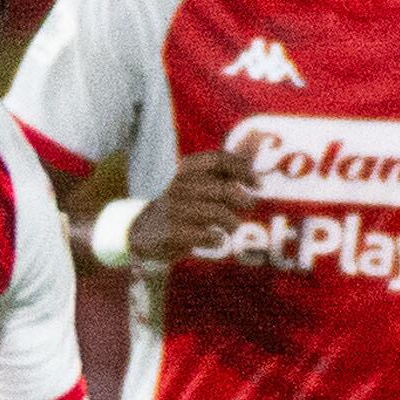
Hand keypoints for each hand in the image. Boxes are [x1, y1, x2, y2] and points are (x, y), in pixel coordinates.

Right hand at [129, 148, 256, 264]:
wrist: (142, 230)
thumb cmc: (179, 206)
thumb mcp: (194, 184)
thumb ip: (220, 175)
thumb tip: (256, 166)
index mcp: (185, 168)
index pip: (219, 159)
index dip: (243, 169)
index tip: (258, 183)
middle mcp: (179, 185)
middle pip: (224, 189)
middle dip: (243, 199)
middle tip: (249, 206)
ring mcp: (174, 209)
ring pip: (219, 213)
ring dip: (232, 222)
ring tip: (233, 227)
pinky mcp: (172, 232)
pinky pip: (208, 236)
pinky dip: (218, 239)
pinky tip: (217, 240)